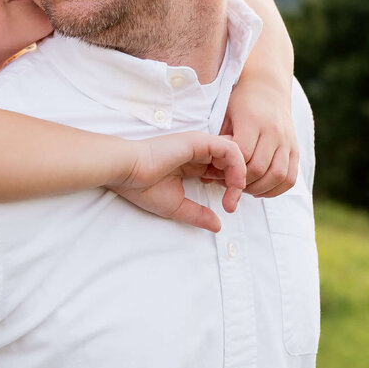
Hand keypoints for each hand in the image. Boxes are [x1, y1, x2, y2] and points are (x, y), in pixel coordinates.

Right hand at [106, 132, 245, 232]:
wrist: (127, 172)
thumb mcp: (177, 206)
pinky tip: (232, 184)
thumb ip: (198, 214)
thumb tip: (218, 226)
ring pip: (237, 154)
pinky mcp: (200, 141)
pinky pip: (231, 149)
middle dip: (239, 183)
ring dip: (241, 176)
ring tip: (233, 196)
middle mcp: (198, 152)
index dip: (231, 187)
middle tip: (231, 204)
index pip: (223, 170)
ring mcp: (200, 145)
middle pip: (233, 162)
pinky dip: (238, 166)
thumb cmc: (143, 187)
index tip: (227, 207)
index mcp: (192, 164)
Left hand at [217, 78, 298, 196]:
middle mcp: (273, 131)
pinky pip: (291, 177)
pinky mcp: (295, 148)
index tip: (217, 172)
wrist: (267, 87)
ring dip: (259, 189)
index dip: (229, 168)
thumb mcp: (224, 114)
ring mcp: (287, 141)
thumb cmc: (240, 101)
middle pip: (259, 168)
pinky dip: (276, 189)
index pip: (243, 154)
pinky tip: (261, 190)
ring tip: (244, 188)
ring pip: (278, 175)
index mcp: (253, 120)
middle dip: (241, 182)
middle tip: (228, 184)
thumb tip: (206, 176)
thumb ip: (218, 143)